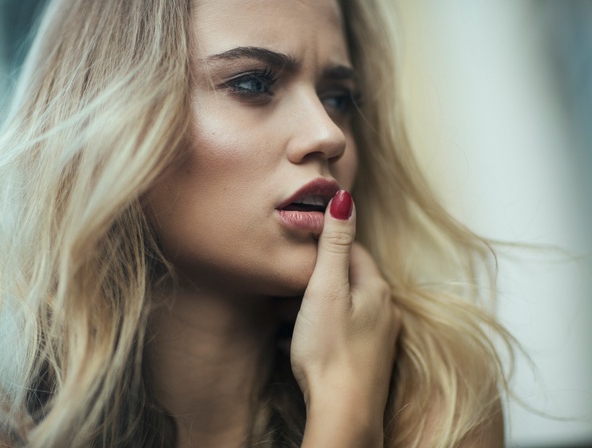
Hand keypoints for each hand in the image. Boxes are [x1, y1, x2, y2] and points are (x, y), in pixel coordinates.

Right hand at [290, 191, 400, 445]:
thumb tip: (345, 198)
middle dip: (321, 275)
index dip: (326, 244)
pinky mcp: (372, 359)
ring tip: (292, 313)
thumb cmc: (329, 349)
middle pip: (351, 278)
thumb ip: (334, 244)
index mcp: (376, 288)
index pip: (353, 250)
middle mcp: (386, 309)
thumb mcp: (325, 289)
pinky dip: (329, 325)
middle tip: (291, 284)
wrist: (344, 411)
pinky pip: (349, 328)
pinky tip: (310, 338)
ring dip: (323, 303)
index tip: (303, 248)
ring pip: (349, 304)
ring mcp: (382, 336)